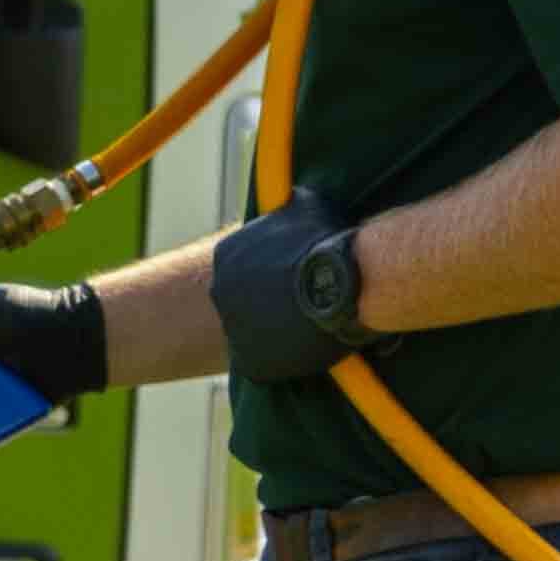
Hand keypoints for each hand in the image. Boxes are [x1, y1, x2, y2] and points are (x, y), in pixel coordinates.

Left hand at [205, 195, 365, 379]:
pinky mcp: (250, 363)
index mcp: (226, 255)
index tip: (296, 281)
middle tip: (305, 307)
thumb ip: (291, 206)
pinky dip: (285, 362)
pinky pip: (267, 366)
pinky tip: (309, 351)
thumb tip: (293, 194)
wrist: (341, 281)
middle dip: (270, 306)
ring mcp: (232, 329)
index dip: (273, 279)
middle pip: (245, 303)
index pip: (245, 271)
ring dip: (277, 334)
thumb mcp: (306, 207)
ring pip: (255, 335)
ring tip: (312, 329)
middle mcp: (218, 292)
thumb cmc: (327, 241)